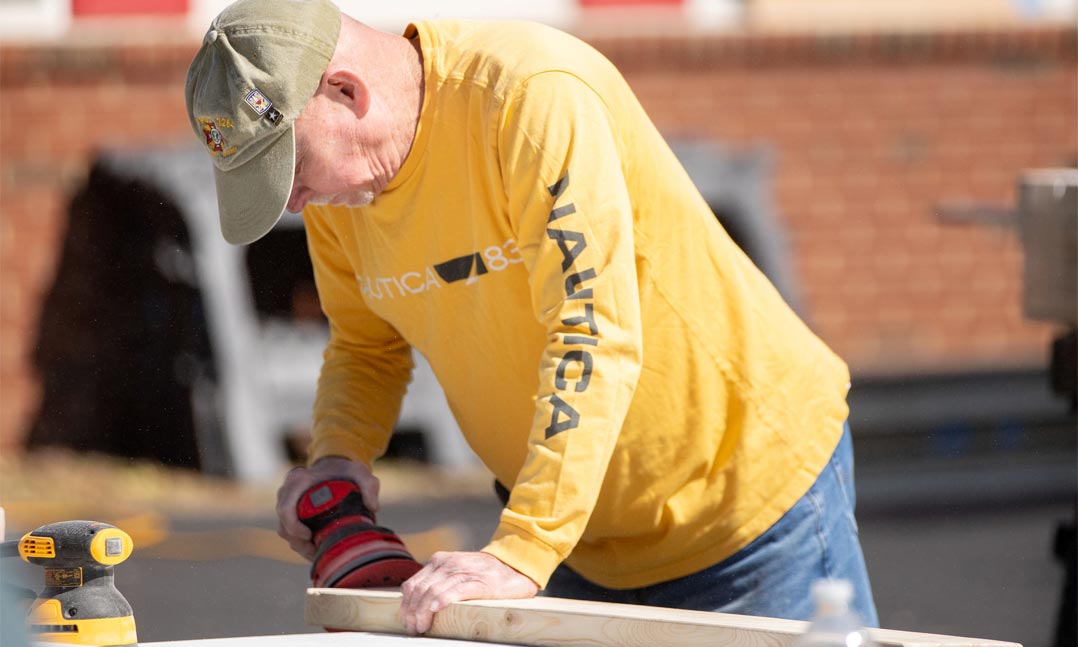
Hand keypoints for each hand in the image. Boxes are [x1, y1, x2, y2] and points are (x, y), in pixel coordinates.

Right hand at [275, 456, 379, 560]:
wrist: (335, 467)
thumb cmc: (345, 470)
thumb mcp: (360, 471)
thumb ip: (369, 484)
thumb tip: (372, 507)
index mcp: (297, 480)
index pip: (285, 509)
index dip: (294, 528)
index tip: (310, 536)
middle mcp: (286, 491)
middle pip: (284, 525)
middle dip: (299, 543)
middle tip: (319, 550)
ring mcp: (286, 503)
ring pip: (285, 532)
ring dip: (301, 546)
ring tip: (321, 552)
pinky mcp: (290, 513)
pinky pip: (290, 533)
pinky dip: (301, 544)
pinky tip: (318, 549)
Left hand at [399, 551, 538, 634]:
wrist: (515, 567)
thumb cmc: (484, 574)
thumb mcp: (456, 571)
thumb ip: (439, 581)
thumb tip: (418, 604)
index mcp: (440, 561)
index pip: (413, 584)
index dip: (406, 606)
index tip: (406, 621)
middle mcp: (448, 563)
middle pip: (419, 590)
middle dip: (412, 612)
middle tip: (413, 628)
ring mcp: (463, 571)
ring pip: (433, 591)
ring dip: (423, 612)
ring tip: (422, 627)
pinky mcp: (478, 581)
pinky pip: (455, 590)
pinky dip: (442, 600)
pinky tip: (436, 610)